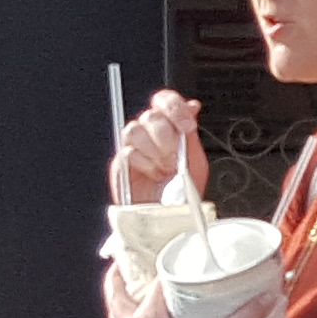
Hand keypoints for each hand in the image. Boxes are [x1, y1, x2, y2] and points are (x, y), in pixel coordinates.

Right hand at [114, 90, 209, 207]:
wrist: (168, 216)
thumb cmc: (183, 191)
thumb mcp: (195, 160)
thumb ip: (190, 132)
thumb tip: (192, 106)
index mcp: (169, 127)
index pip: (164, 100)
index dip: (174, 108)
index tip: (186, 126)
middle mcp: (150, 134)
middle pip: (150, 116)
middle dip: (166, 137)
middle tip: (174, 157)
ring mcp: (134, 146)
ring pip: (135, 130)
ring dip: (154, 151)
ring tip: (164, 168)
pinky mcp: (121, 161)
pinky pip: (129, 152)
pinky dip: (145, 164)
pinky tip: (153, 174)